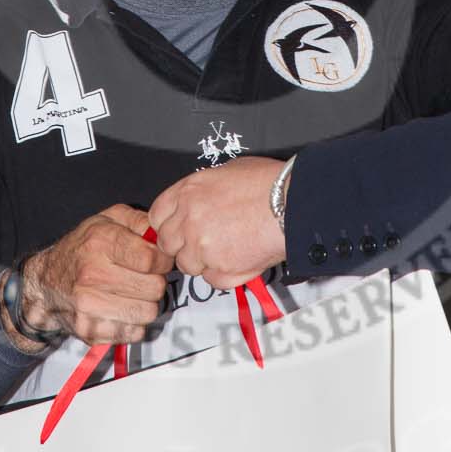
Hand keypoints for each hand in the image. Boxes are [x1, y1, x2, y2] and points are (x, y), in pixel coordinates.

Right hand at [19, 205, 164, 343]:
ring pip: (148, 313)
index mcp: (100, 242)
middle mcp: (92, 274)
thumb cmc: (82, 248)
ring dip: (147, 303)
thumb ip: (139, 221)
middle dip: (155, 281)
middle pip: (154, 288)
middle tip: (143, 277)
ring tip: (133, 293)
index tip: (158, 260)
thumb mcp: (108, 219)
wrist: (46, 282)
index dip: (163, 260)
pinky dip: (134, 323)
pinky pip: (135, 332)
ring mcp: (89, 306)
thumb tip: (164, 235)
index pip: (151, 260)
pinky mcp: (90, 330)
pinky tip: (121, 308)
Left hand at [148, 158, 286, 289]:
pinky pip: (211, 280)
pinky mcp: (220, 268)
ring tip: (227, 248)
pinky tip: (239, 257)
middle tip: (204, 241)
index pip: (157, 216)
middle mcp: (189, 219)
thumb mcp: (227, 172)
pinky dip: (224, 274)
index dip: (168, 224)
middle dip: (183, 245)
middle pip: (168, 244)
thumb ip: (202, 190)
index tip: (177, 229)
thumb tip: (197, 201)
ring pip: (188, 265)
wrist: (293, 204)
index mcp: (188, 192)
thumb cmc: (269, 184)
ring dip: (203, 261)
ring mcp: (203, 246)